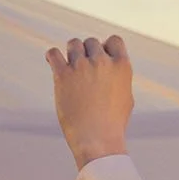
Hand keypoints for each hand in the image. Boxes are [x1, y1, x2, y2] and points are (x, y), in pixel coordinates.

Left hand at [46, 35, 134, 170]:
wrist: (96, 139)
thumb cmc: (113, 123)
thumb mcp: (126, 96)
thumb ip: (118, 77)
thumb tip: (110, 65)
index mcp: (122, 66)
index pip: (114, 40)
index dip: (106, 47)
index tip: (102, 59)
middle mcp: (102, 62)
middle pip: (91, 42)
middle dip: (88, 52)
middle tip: (84, 69)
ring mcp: (82, 67)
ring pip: (73, 43)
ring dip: (72, 52)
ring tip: (70, 66)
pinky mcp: (63, 75)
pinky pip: (53, 53)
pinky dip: (52, 56)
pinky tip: (53, 62)